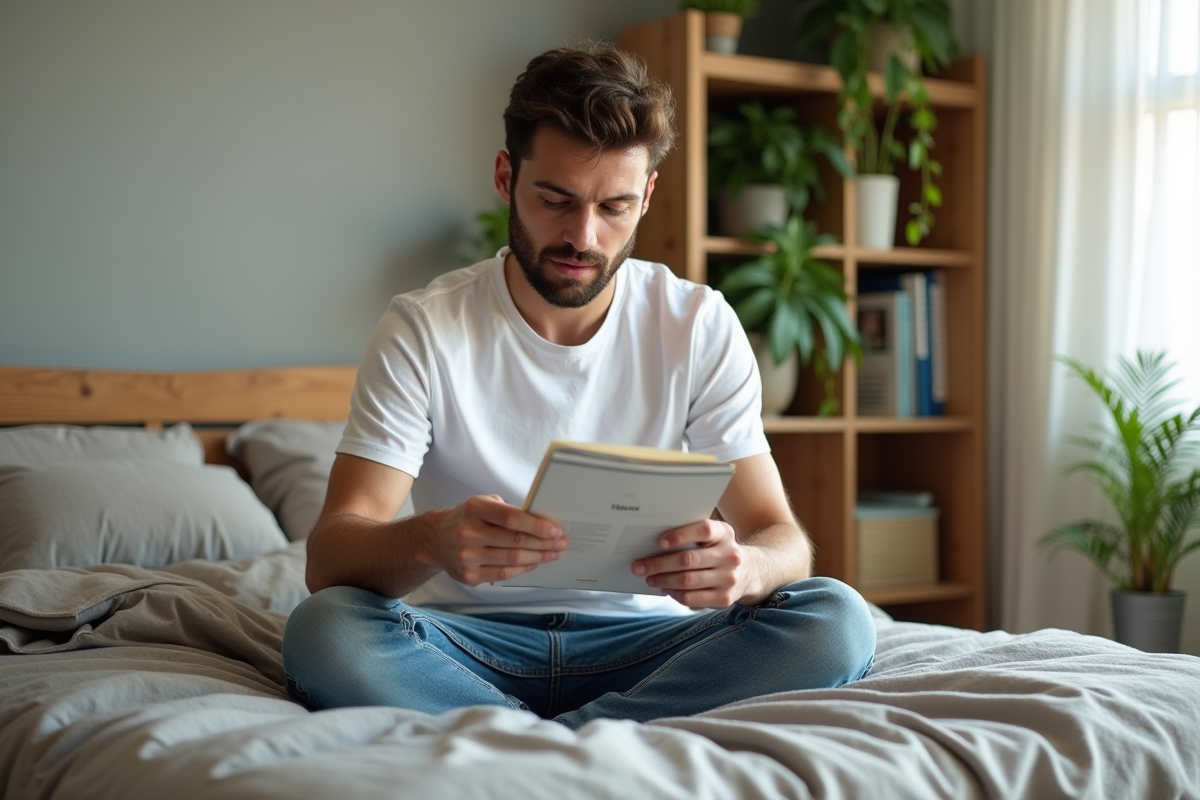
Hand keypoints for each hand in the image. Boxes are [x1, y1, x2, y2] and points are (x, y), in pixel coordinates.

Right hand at [424, 495, 566, 585]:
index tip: (556, 530)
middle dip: (544, 543)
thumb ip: (509, 512)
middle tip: (561, 543)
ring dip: (539, 557)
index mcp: (474, 509)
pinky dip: (523, 569)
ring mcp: (467, 557)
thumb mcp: (484, 504)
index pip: (512, 518)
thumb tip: (543, 522)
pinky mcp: (469, 575)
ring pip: (512, 560)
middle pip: (515, 541)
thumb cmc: (467, 519)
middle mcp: (468, 533)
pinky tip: (535, 562)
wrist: (436, 539)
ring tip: (554, 553)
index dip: (537, 525)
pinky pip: (504, 574)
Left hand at [631, 519, 757, 607]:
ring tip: (649, 578)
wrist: (750, 571)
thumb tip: (652, 543)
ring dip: (663, 580)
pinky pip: (691, 598)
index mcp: (724, 533)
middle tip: (638, 566)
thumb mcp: (713, 536)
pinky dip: (674, 593)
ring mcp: (729, 579)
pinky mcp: (724, 598)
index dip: (680, 535)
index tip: (659, 542)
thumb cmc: (718, 549)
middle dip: (659, 564)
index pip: (704, 530)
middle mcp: (730, 555)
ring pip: (687, 581)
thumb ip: (691, 534)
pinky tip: (665, 588)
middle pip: (688, 560)